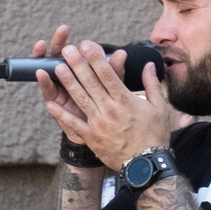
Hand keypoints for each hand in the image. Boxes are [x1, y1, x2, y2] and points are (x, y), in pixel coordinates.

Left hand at [39, 38, 174, 172]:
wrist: (147, 165)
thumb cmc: (155, 136)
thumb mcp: (160, 108)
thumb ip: (151, 84)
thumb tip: (149, 65)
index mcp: (125, 100)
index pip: (108, 74)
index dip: (96, 58)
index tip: (88, 45)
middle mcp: (110, 109)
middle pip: (90, 82)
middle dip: (78, 64)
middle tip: (67, 49)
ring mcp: (99, 123)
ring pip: (80, 98)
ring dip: (68, 82)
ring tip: (57, 67)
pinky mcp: (92, 137)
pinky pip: (74, 124)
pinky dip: (61, 114)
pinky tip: (50, 104)